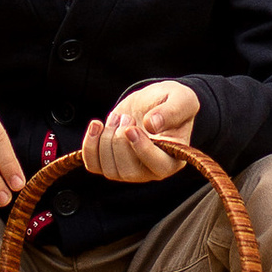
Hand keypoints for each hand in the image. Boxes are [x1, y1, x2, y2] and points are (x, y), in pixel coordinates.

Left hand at [82, 81, 198, 181]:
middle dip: (120, 141)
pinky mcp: (111, 161)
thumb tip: (152, 125)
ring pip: (109, 170)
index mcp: (173, 159)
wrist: (154, 102)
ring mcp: (129, 169)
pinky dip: (90, 146)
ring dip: (106, 140)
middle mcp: (151, 170)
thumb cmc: (173, 102)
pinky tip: (96, 125)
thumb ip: (172, 110)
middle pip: (129, 172)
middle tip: (126, 117)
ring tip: (117, 117)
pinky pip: (94, 165)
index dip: (142, 150)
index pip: (159, 167)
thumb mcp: (182, 99)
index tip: (132, 129)